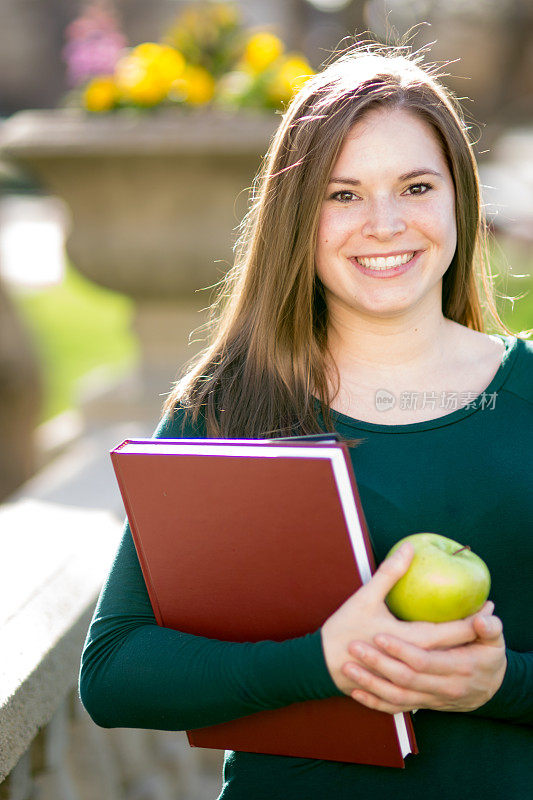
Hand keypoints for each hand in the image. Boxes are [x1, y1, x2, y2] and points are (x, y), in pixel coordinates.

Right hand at [321, 542, 484, 694]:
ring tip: (476, 634)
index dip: (474, 620)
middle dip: (474, 632)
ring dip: (462, 649)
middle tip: (489, 615)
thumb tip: (408, 548)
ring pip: (444, 664)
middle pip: (455, 649)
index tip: (489, 606)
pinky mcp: (401, 683)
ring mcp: (409, 675)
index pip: (452, 632)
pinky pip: (429, 676)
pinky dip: (443, 666)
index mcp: (411, 641)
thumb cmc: (343, 630)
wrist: (321, 664)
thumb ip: (389, 573)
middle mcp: (415, 661)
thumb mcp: (365, 598)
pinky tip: (450, 657)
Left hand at [342, 608, 506, 713]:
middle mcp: (442, 688)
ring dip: (370, 683)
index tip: (378, 635)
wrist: (490, 688)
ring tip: (348, 666)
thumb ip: (488, 628)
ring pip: (395, 695)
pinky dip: (374, 702)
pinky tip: (355, 690)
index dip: (401, 650)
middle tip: (354, 646)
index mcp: (457, 668)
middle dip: (378, 663)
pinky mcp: (420, 703)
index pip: (423, 660)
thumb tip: (484, 616)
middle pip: (404, 678)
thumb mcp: (494, 642)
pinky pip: (394, 708)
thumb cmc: (488, 657)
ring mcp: (430, 699)